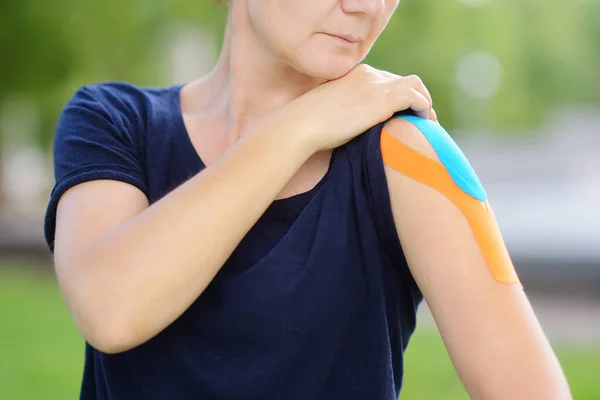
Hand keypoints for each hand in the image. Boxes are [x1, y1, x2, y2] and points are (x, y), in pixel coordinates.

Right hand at [283, 64, 436, 151]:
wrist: (302, 125)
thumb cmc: (307, 126)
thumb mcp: (327, 112)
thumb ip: (343, 111)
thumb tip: (347, 126)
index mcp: (354, 75)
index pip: (386, 79)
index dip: (398, 96)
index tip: (404, 114)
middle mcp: (368, 74)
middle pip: (402, 80)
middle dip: (414, 98)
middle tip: (420, 119)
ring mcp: (376, 84)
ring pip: (415, 85)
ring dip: (425, 102)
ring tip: (427, 123)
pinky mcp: (384, 98)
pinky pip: (416, 97)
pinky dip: (424, 108)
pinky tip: (423, 124)